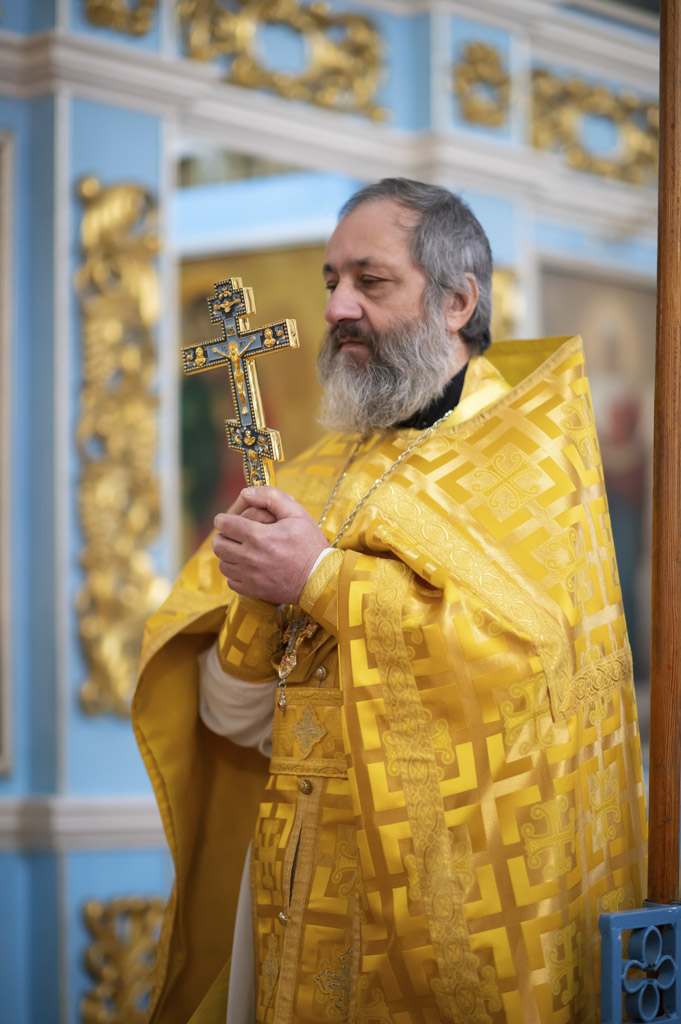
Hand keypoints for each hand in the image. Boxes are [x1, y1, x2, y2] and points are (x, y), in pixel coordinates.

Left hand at [213, 486, 330, 603]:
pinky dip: (235, 573)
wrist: (320, 578)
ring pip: (223, 564)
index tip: (227, 519)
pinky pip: (231, 581)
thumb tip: (246, 492)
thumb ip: (271, 497)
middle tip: (232, 534)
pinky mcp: (253, 591)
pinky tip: (247, 567)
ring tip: (239, 550)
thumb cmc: (310, 544)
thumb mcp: (297, 512)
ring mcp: (250, 576)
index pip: (225, 524)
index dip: (223, 519)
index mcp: (259, 536)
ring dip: (228, 555)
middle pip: (219, 545)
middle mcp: (250, 557)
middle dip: (222, 536)